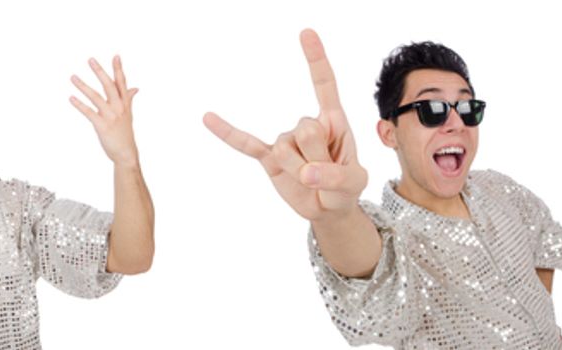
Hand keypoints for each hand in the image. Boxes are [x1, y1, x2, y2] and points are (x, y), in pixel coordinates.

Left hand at [69, 55, 141, 164]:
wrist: (126, 153)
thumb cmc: (125, 132)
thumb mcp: (128, 114)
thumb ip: (129, 99)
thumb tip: (135, 88)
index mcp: (125, 103)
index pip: (121, 83)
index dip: (118, 69)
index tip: (115, 56)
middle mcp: (119, 107)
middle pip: (108, 85)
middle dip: (99, 72)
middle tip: (90, 59)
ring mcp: (110, 116)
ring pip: (95, 97)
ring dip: (83, 86)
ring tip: (72, 76)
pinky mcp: (102, 125)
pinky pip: (89, 112)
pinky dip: (79, 104)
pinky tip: (71, 98)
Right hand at [202, 29, 369, 220]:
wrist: (327, 209)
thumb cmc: (345, 190)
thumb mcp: (353, 184)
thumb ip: (335, 177)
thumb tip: (305, 174)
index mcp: (333, 121)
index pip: (324, 84)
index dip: (315, 60)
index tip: (306, 33)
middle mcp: (307, 125)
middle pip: (305, 128)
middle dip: (317, 156)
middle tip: (327, 174)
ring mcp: (285, 141)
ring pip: (284, 148)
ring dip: (297, 169)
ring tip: (310, 180)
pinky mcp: (268, 158)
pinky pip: (246, 144)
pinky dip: (227, 133)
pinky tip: (208, 118)